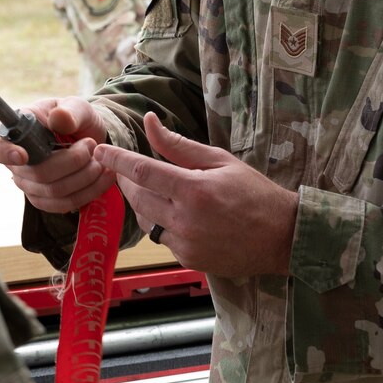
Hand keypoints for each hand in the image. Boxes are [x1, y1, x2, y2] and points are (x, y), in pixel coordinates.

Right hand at [0, 96, 116, 214]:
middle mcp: (14, 162)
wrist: (87, 137)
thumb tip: (59, 119)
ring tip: (100, 159)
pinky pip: (65, 204)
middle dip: (72, 161)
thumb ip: (70, 111)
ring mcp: (28, 184)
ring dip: (85, 176)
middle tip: (91, 144)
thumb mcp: (76, 106)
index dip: (3, 152)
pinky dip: (90, 190)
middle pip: (38, 174)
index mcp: (13, 132)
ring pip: (55, 191)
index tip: (22, 155)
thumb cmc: (73, 117)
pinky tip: (104, 176)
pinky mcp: (45, 200)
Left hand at [91, 112, 297, 275]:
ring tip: (159, 191)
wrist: (282, 237)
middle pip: (137, 198)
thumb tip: (149, 122)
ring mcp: (186, 244)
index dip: (116, 160)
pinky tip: (180, 215)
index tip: (100, 151)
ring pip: (147, 221)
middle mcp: (185, 220)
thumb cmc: (254, 193)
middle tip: (127, 170)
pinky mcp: (189, 260)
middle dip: (127, 182)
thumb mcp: (220, 161)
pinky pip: (163, 239)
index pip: (142, 171)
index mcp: (193, 190)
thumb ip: (179, 145)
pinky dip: (164, 224)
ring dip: (144, 204)